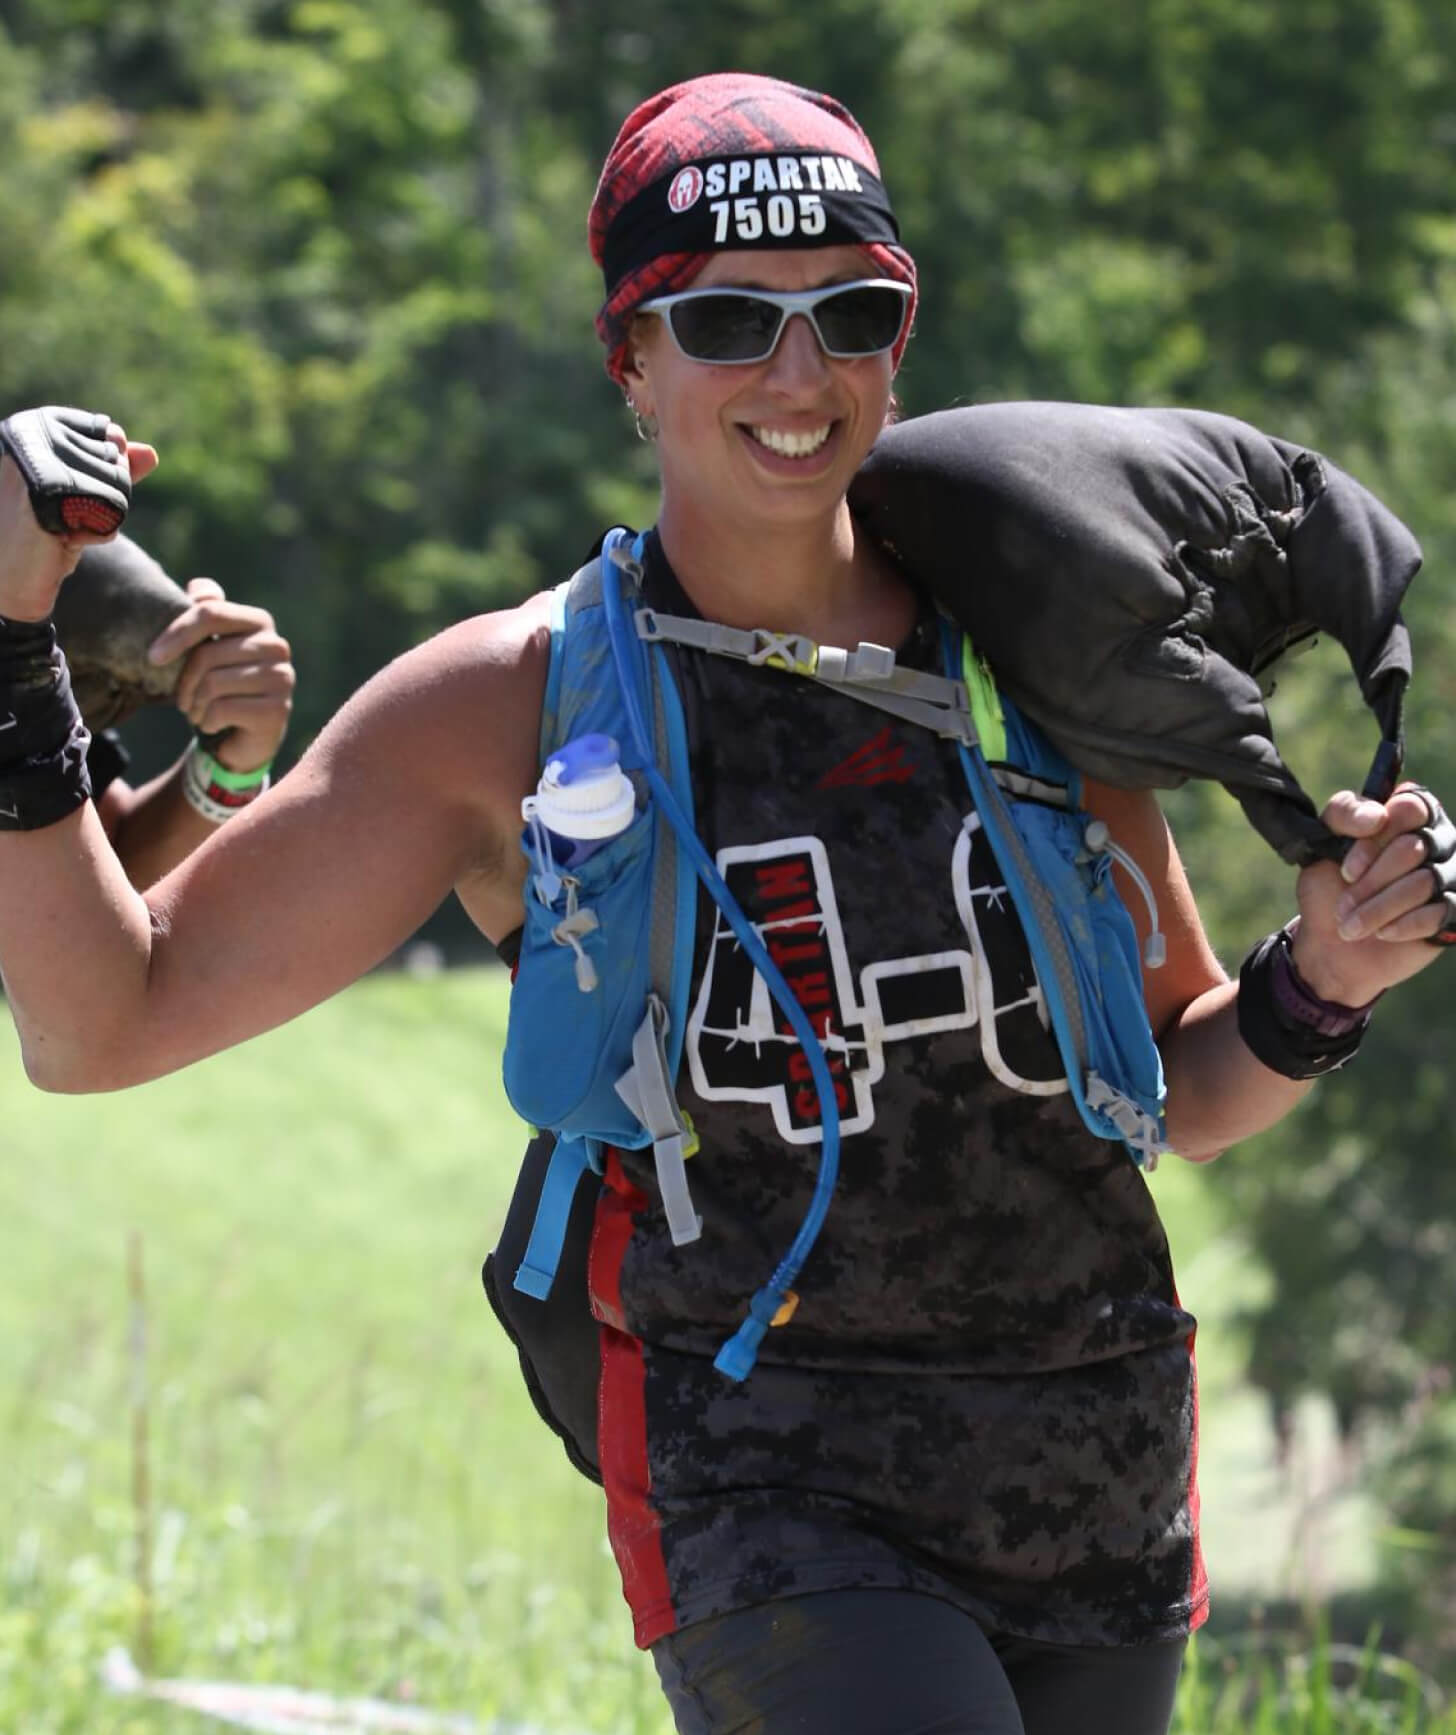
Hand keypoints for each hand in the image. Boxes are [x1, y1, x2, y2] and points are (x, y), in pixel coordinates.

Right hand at [0, 422, 156, 619]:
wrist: (9, 574)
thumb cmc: (42, 529)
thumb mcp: (81, 492)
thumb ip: (114, 468)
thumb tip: (151, 454)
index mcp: (37, 423)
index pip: (112, 436)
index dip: (102, 474)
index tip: (65, 492)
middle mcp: (34, 432)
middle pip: (118, 461)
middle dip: (104, 498)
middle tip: (60, 513)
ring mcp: (40, 459)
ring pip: (119, 487)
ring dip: (99, 518)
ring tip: (59, 525)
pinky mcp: (51, 490)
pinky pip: (113, 512)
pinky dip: (97, 535)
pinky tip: (61, 538)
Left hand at [146, 579, 295, 773]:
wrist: (245, 735)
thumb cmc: (221, 685)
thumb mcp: (209, 646)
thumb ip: (206, 614)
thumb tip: (197, 588)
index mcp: (259, 621)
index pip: (211, 612)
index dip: (177, 632)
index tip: (153, 657)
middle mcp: (277, 646)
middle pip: (208, 653)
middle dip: (184, 682)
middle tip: (183, 699)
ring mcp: (282, 678)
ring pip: (213, 683)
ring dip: (194, 705)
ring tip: (197, 712)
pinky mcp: (278, 709)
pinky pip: (222, 709)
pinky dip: (207, 721)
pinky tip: (213, 724)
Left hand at [1291, 783, 1452, 1004]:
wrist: (1333, 943)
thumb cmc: (1330, 888)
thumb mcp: (1323, 844)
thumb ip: (1343, 813)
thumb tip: (1378, 815)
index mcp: (1408, 815)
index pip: (1410, 806)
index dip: (1376, 840)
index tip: (1347, 869)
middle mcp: (1437, 839)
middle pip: (1414, 847)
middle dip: (1371, 881)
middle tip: (1344, 904)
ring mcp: (1449, 875)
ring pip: (1424, 882)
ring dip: (1378, 908)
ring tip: (1352, 925)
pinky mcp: (1453, 911)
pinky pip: (1437, 912)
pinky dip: (1402, 925)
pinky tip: (1382, 933)